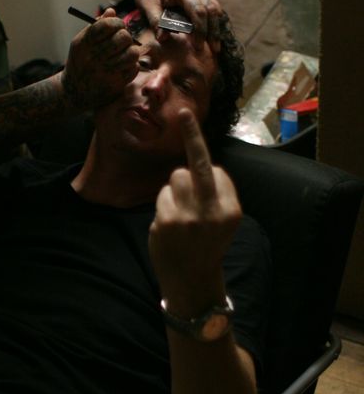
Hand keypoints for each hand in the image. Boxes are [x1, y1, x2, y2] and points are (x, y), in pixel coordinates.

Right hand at [61, 7, 140, 109]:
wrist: (73, 92)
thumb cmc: (79, 62)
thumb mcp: (81, 43)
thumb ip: (96, 26)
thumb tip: (112, 11)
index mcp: (83, 44)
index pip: (106, 25)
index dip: (117, 22)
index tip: (118, 26)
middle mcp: (93, 59)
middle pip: (123, 37)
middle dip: (126, 36)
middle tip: (123, 40)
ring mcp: (105, 73)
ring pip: (132, 53)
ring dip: (132, 50)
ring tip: (125, 52)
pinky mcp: (115, 85)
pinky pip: (134, 68)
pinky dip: (131, 65)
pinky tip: (122, 66)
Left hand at [133, 0, 223, 53]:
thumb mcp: (146, 5)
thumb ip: (155, 21)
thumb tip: (163, 39)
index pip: (199, 12)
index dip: (201, 31)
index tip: (199, 47)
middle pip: (212, 10)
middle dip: (213, 32)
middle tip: (215, 51)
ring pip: (216, 8)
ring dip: (216, 28)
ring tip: (216, 46)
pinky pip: (213, 7)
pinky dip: (214, 21)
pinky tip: (212, 36)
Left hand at [148, 109, 240, 315]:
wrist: (192, 280)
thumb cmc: (206, 244)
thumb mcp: (223, 222)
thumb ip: (216, 195)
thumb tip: (202, 164)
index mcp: (231, 209)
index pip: (217, 171)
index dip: (207, 168)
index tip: (198, 137)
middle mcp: (213, 210)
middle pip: (198, 163)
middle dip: (192, 135)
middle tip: (184, 112)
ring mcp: (189, 216)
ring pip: (176, 177)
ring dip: (174, 189)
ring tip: (180, 213)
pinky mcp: (167, 221)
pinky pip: (162, 196)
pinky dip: (163, 206)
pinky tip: (169, 226)